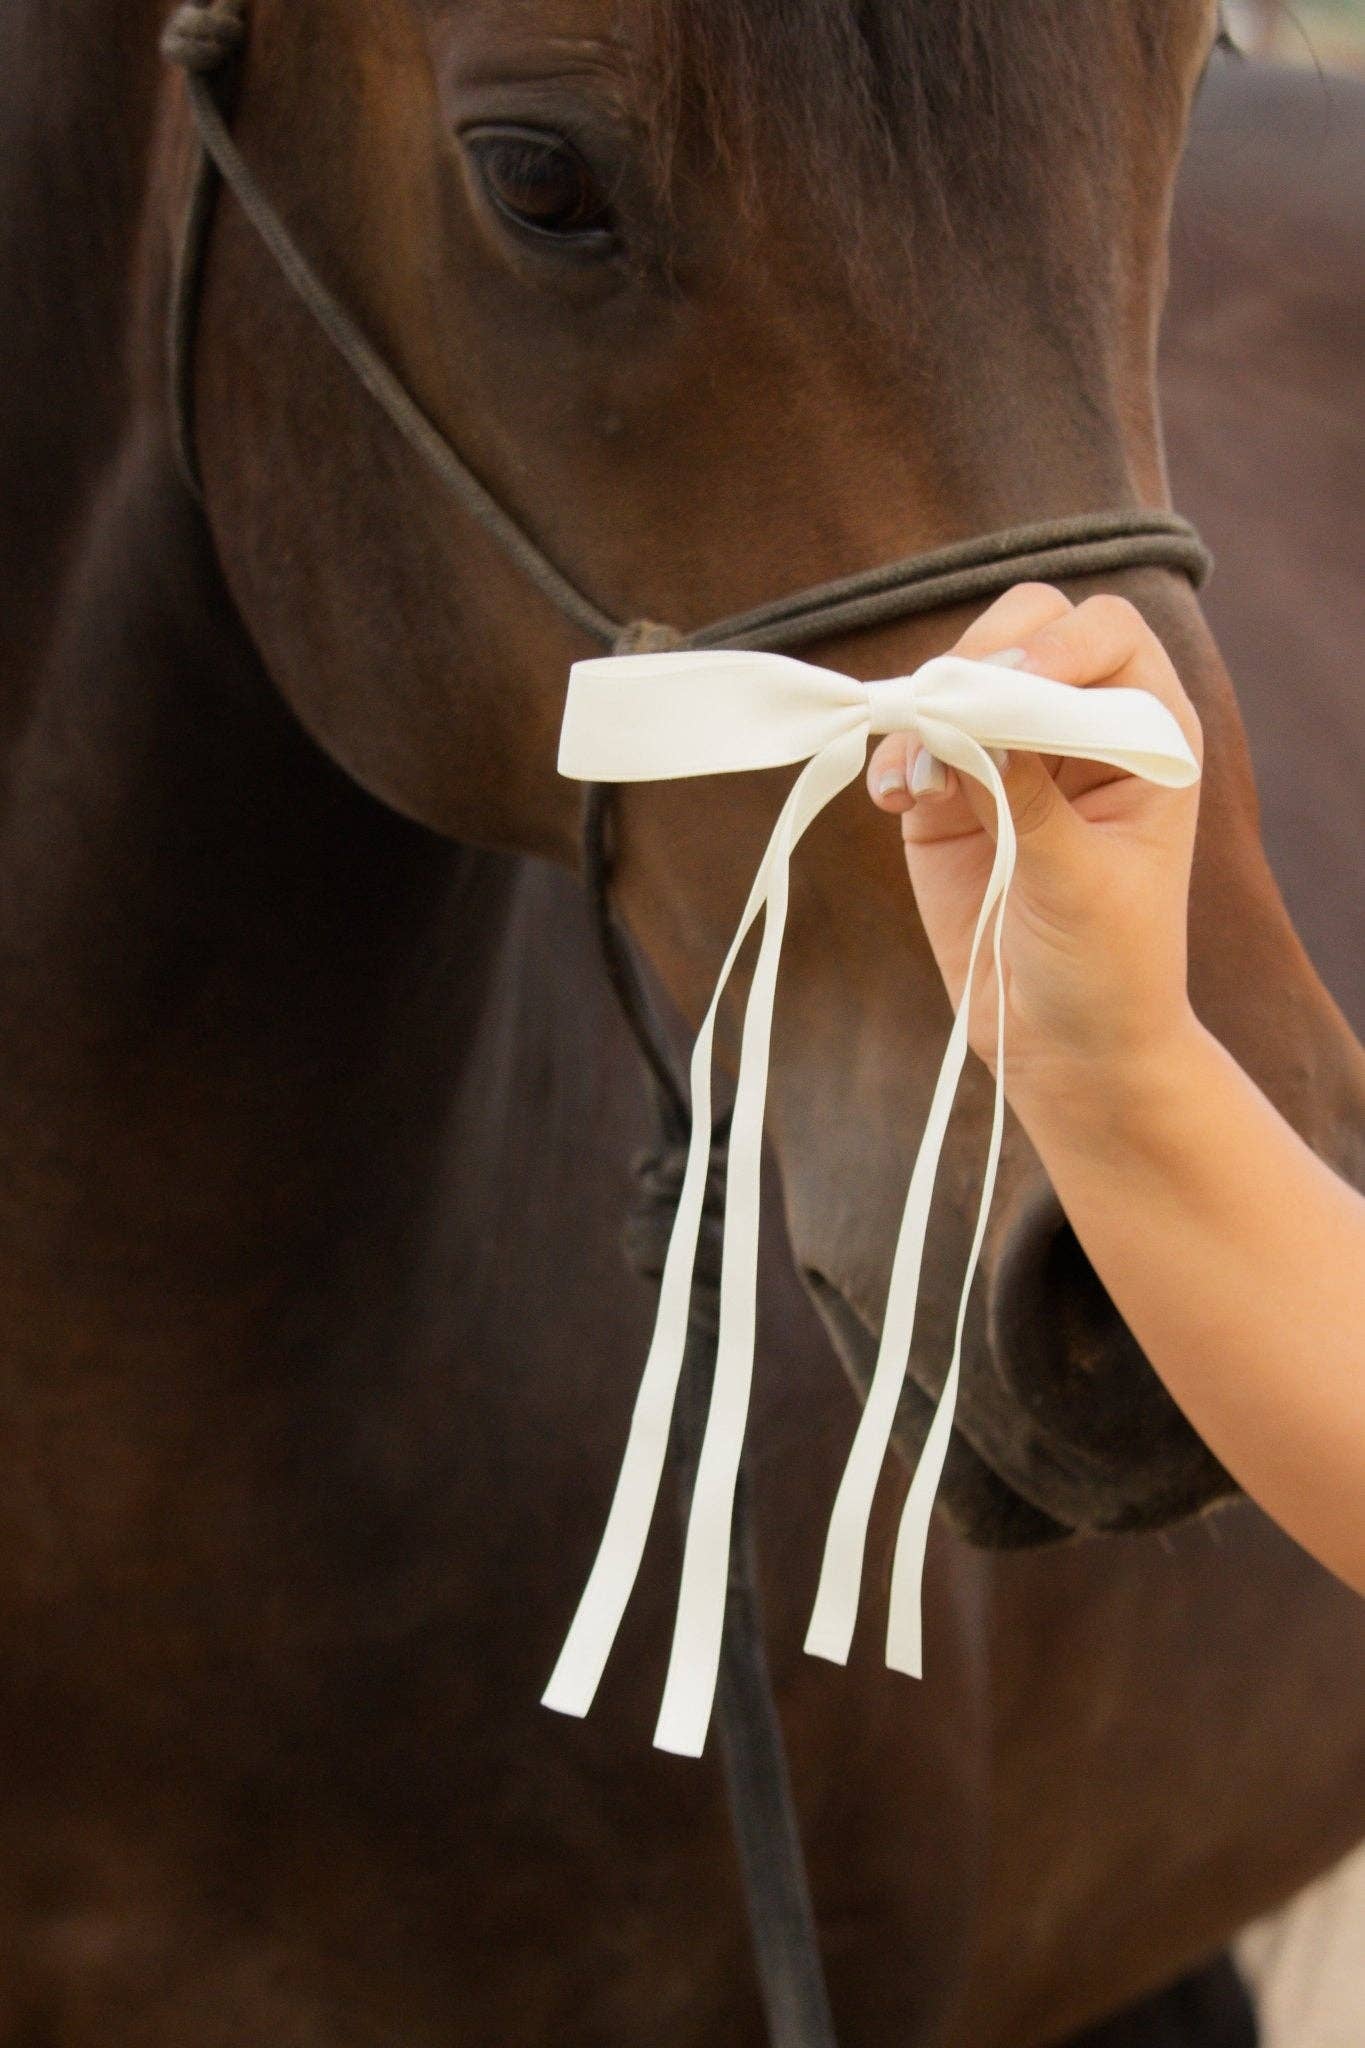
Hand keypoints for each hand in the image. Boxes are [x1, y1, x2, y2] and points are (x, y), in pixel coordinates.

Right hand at [868, 582, 1203, 1111]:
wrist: (1063, 1042)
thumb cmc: (1109, 964)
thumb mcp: (1081, 880)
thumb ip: (1028, 797)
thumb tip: (966, 722)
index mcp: (1147, 730)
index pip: (1105, 635)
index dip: (1057, 646)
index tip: (1011, 687)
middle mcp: (1079, 724)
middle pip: (1024, 630)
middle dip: (978, 660)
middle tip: (944, 710)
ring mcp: (1009, 752)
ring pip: (956, 676)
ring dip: (924, 712)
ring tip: (910, 784)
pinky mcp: (949, 793)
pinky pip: (911, 743)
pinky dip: (894, 757)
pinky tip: (893, 798)